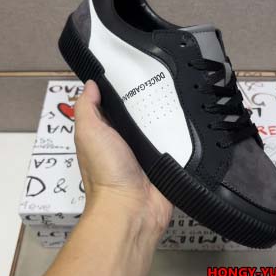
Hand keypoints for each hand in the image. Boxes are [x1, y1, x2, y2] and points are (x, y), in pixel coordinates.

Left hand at [74, 80, 172, 238]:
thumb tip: (91, 85)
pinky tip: (188, 114)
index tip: (133, 68)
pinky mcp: (164, 159)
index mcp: (105, 133)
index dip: (120, 88)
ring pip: (157, 123)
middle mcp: (125, 140)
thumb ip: (87, 108)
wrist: (132, 207)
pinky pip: (173, 139)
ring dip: (165, 113)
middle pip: (138, 111)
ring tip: (179, 89)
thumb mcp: (89, 133)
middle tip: (163, 75)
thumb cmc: (106, 171)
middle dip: (147, 97)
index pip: (113, 103)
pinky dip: (179, 130)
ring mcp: (146, 150)